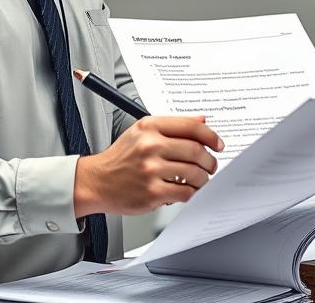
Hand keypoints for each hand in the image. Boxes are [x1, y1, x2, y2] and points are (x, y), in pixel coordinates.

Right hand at [74, 115, 222, 216]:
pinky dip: (192, 193)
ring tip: (200, 180)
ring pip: (194, 173)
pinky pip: (185, 193)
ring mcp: (151, 170)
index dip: (211, 136)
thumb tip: (201, 120)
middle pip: (196, 150)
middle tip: (211, 165)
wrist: (96, 181)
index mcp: (149, 127)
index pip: (191, 126)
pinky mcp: (152, 192)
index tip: (218, 144)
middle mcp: (150, 146)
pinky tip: (188, 190)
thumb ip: (172, 126)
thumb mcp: (142, 132)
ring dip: (203, 179)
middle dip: (209, 161)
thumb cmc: (120, 158)